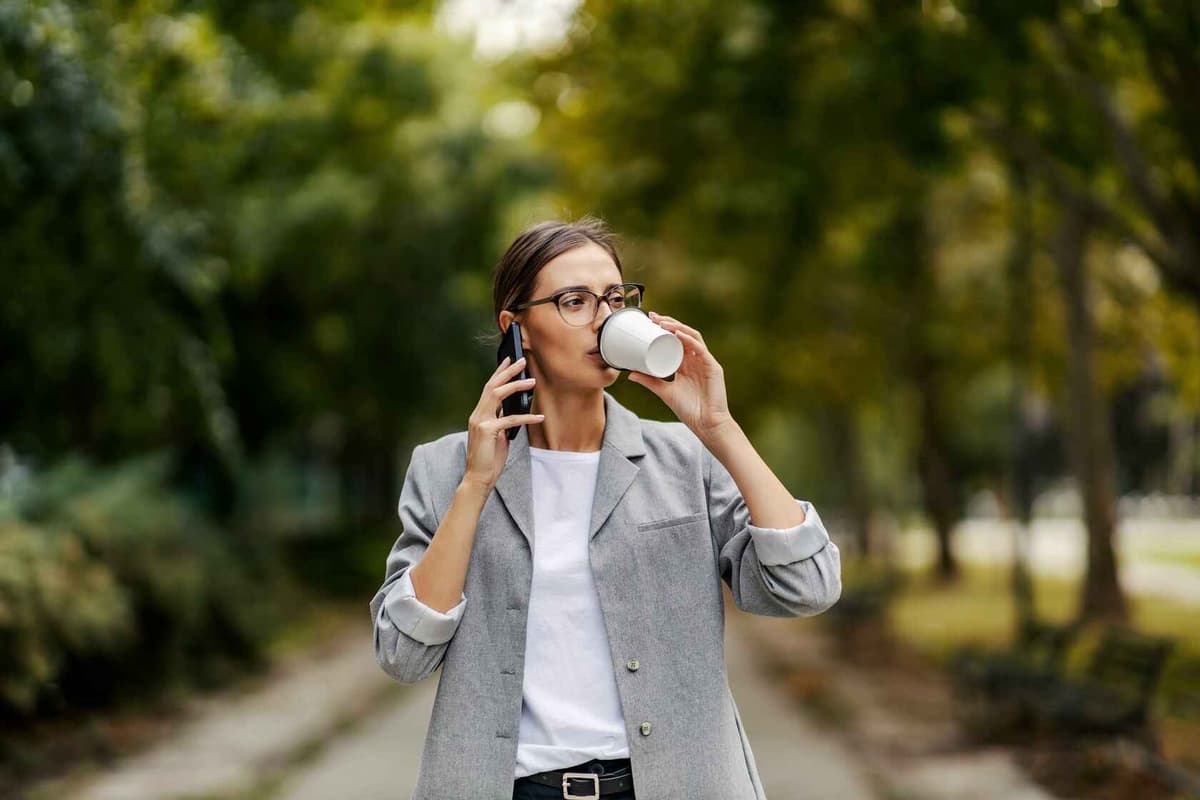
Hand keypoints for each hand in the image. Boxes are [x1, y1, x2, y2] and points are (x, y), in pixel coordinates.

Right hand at [462, 356, 543, 490]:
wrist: (478, 477)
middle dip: (508, 372)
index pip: (489, 388)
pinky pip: (510, 420)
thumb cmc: (489, 458)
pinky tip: (539, 416)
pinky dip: (526, 417)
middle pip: (492, 386)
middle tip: (522, 361)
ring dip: (516, 386)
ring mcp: (480, 422)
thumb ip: (502, 422)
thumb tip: (513, 411)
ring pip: (498, 396)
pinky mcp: (488, 431)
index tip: (509, 360)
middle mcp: (477, 414)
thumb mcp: (497, 436)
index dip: (499, 373)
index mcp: (479, 414)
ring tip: (532, 381)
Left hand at [628, 312, 735, 443]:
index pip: (676, 339)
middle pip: (684, 334)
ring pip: (692, 337)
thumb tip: (630, 374)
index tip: (649, 320)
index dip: (665, 327)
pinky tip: (678, 335)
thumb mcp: (664, 392)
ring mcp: (705, 362)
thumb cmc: (689, 409)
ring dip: (677, 327)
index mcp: (686, 363)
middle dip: (669, 323)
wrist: (707, 425)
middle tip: (653, 317)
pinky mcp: (713, 368)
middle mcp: (697, 359)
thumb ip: (650, 382)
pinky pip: (701, 350)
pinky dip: (689, 340)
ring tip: (662, 323)